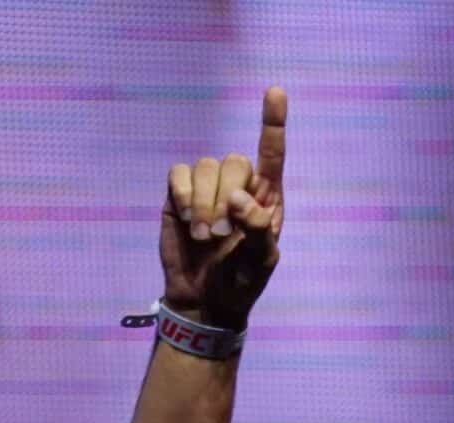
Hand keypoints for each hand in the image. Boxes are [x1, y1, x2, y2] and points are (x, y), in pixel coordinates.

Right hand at [160, 86, 286, 328]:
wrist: (203, 300)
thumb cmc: (240, 281)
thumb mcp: (261, 262)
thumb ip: (257, 229)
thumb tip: (238, 197)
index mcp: (266, 198)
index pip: (272, 153)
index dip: (272, 122)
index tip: (274, 91)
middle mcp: (238, 186)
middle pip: (233, 161)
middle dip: (224, 199)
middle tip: (220, 236)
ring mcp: (207, 189)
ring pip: (205, 166)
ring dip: (202, 204)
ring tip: (204, 236)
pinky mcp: (178, 194)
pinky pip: (178, 173)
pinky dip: (181, 195)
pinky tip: (185, 220)